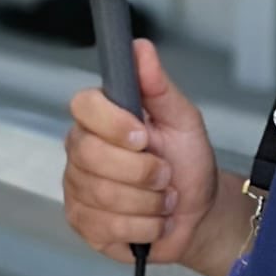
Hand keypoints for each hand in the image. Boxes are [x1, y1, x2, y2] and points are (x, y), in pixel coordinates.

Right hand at [63, 39, 219, 265]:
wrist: (198, 213)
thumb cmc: (187, 162)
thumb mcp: (182, 120)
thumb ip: (158, 85)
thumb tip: (140, 48)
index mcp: (99, 117)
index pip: (83, 106)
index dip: (113, 124)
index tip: (144, 136)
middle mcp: (80, 149)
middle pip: (92, 156)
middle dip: (143, 172)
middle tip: (165, 174)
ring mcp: (77, 187)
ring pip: (104, 195)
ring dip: (150, 202)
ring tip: (163, 198)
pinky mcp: (82, 223)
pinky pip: (108, 227)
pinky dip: (144, 227)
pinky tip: (152, 221)